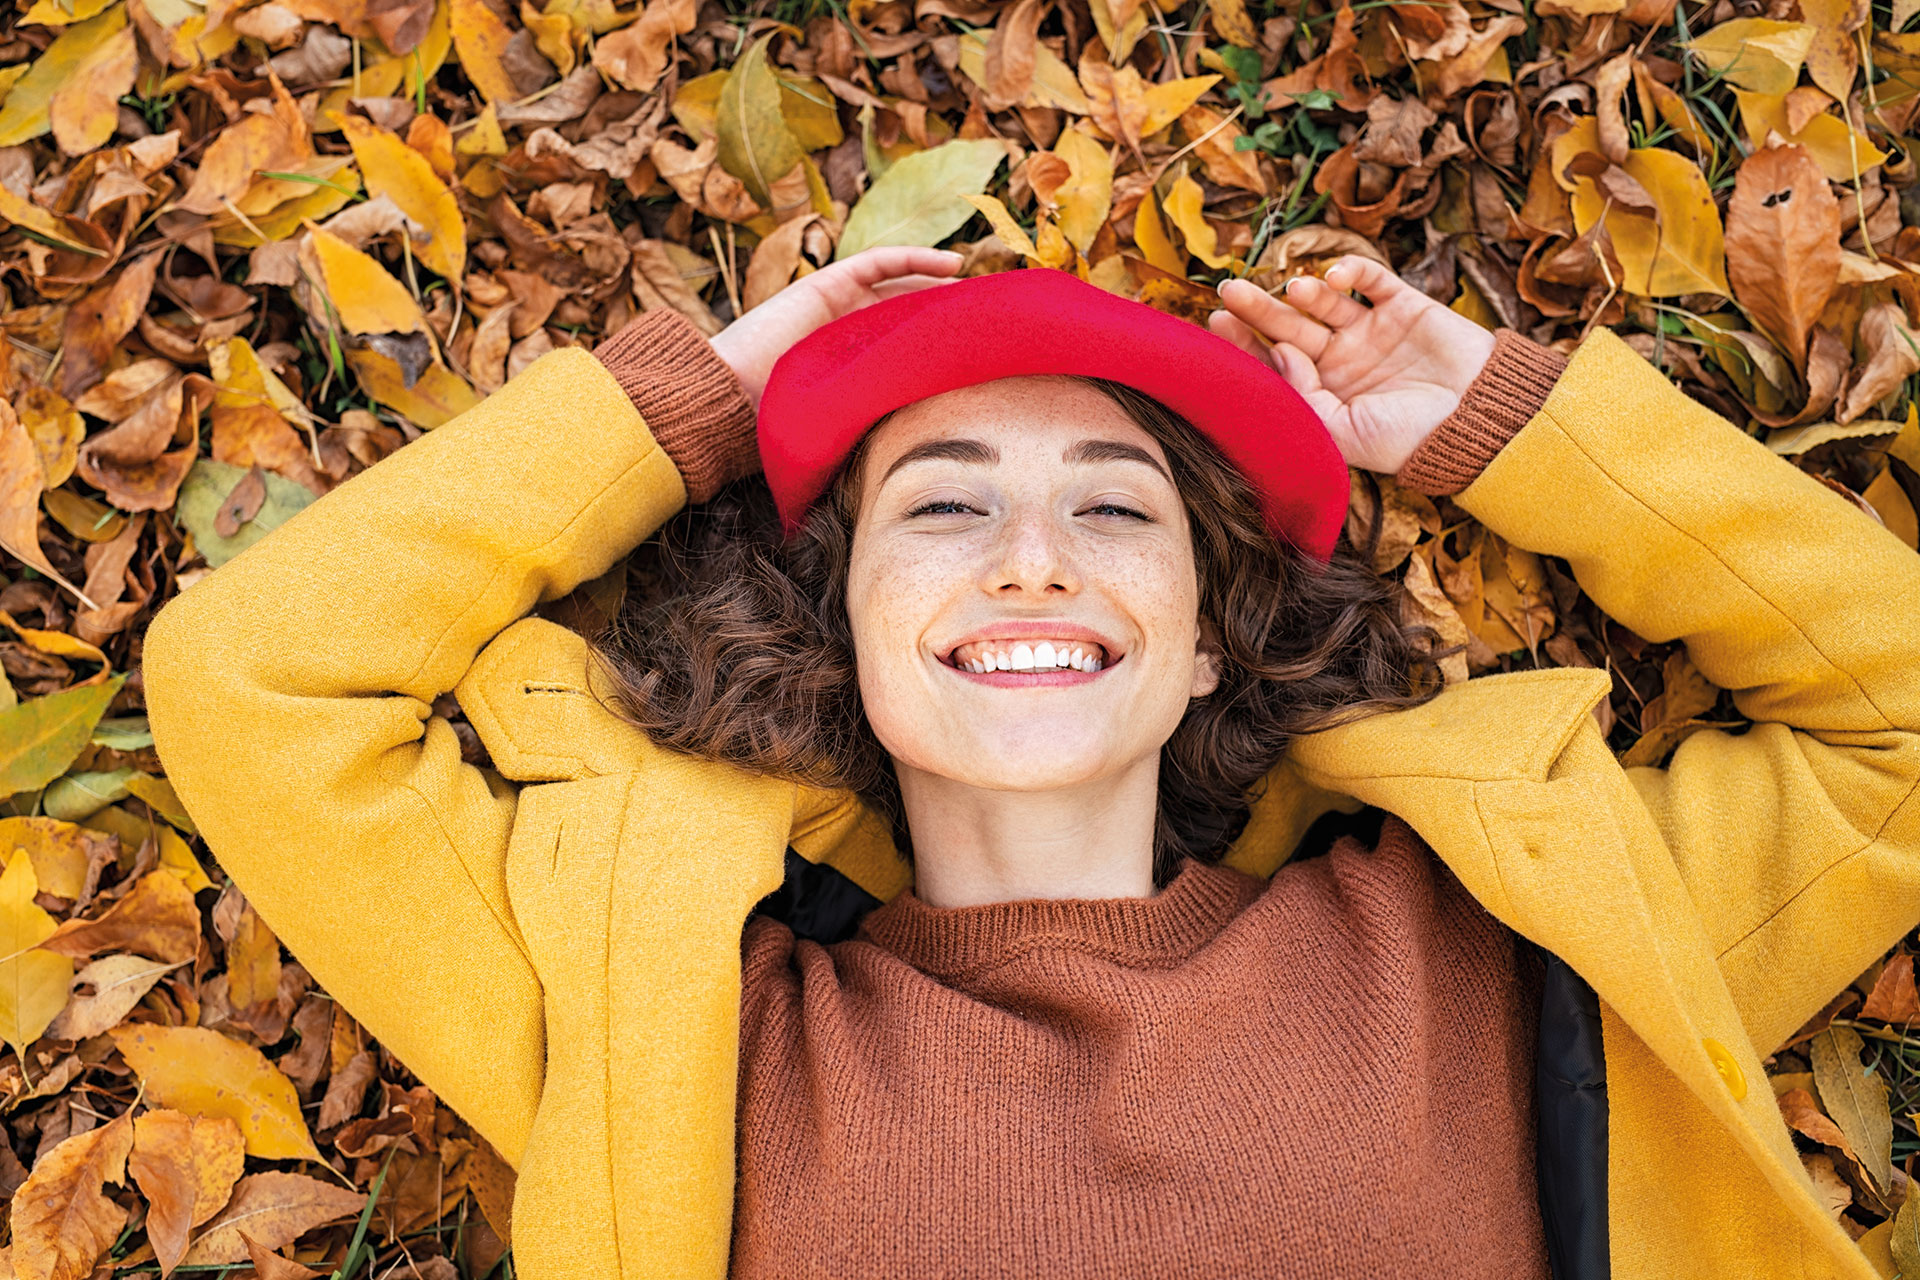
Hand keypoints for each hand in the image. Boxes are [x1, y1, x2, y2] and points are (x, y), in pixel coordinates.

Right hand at [710, 245, 967, 408]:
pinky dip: (915, 259)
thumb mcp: (844, 427)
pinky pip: (878, 262)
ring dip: (939, 284)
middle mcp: (846, 332)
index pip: (906, 349)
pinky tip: (953, 267)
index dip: (942, 347)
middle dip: (948, 314)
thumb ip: (874, 428)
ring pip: (899, 285)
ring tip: (979, 292)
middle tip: (992, 321)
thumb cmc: (780, 425)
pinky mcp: (826, 282)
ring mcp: (835, 304)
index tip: (984, 356)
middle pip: (908, 313)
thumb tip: (915, 466)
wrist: (731, 397)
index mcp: (852, 367)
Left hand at [1208, 256, 1497, 474]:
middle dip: (1259, 309)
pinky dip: (1352, 271)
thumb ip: (1303, 397)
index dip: (1246, 343)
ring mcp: (1372, 332)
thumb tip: (1276, 352)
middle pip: (1290, 327)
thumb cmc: (1409, 441)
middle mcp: (1341, 361)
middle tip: (1229, 290)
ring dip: (1305, 292)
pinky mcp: (1404, 306)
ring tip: (1294, 291)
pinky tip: (1336, 276)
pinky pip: (1372, 280)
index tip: (1217, 323)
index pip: (1274, 363)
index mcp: (1323, 393)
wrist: (1479, 424)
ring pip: (1326, 303)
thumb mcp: (1343, 433)